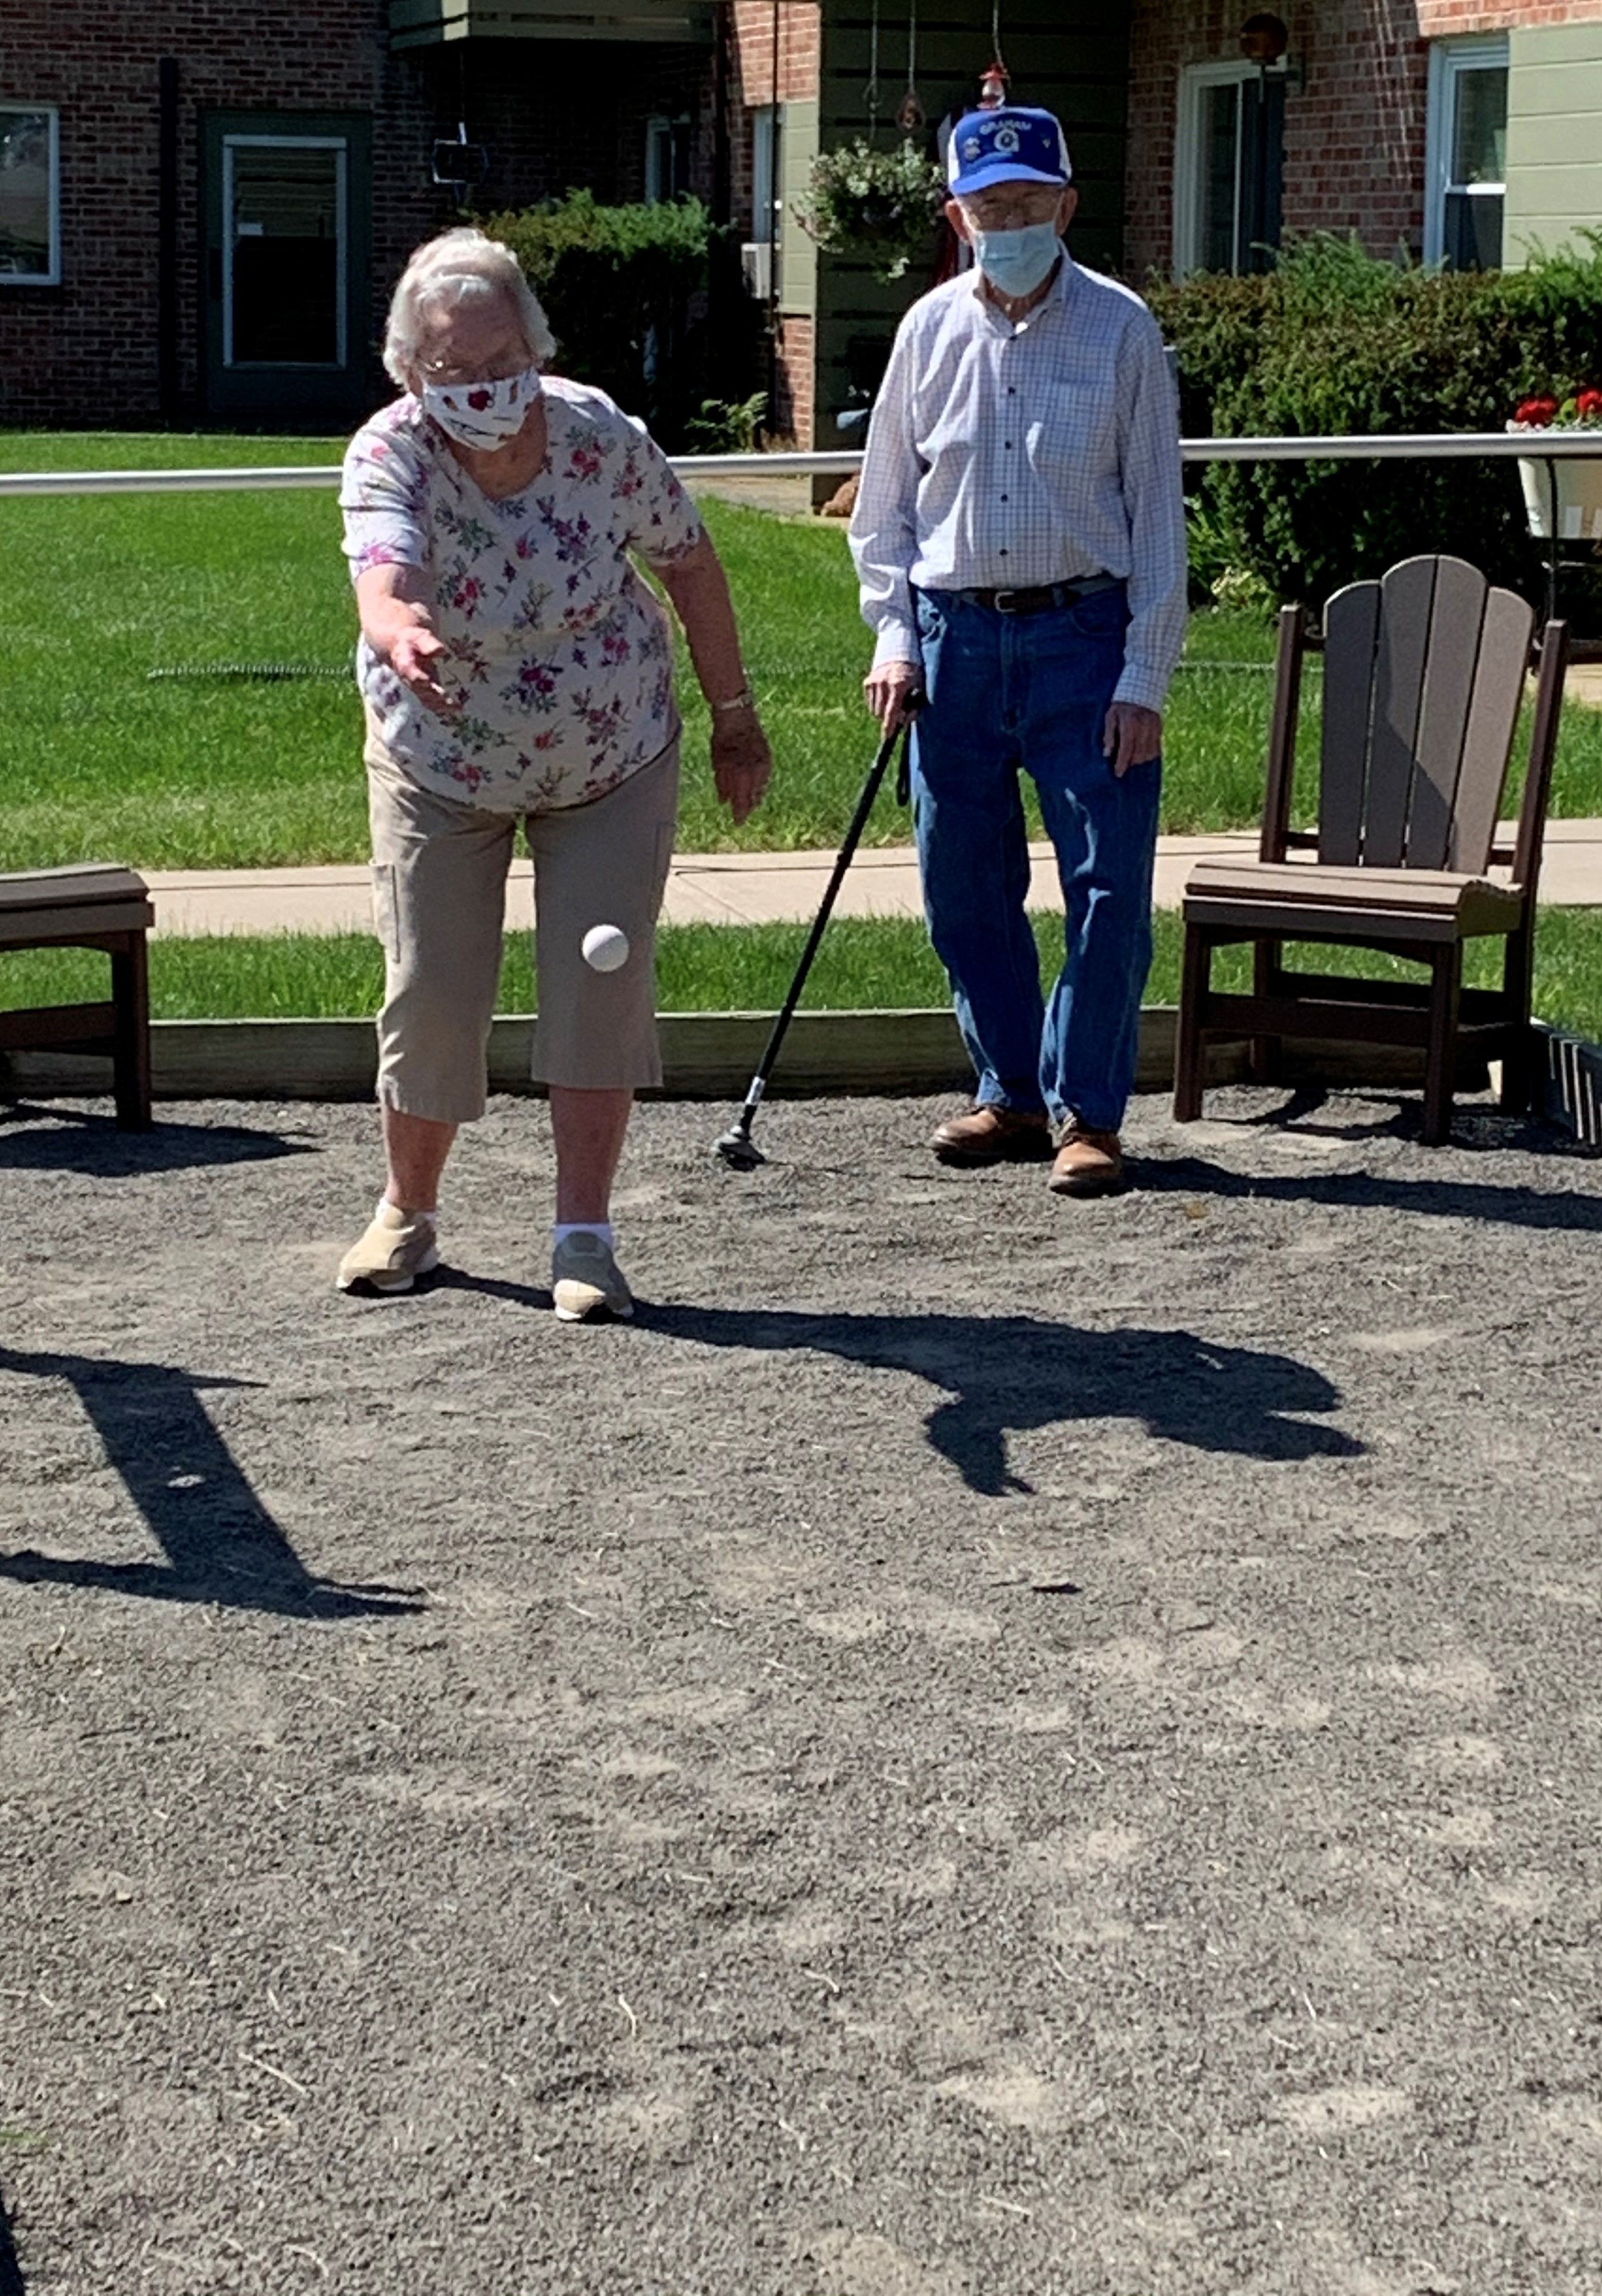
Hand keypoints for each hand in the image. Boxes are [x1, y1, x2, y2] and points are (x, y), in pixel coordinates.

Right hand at [388, 624, 460, 717]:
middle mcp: (408, 678)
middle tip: (447, 699)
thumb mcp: (418, 636)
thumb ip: (427, 643)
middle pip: (418, 689)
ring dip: (440, 705)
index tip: (427, 682)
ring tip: (456, 708)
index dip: (417, 677)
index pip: (408, 671)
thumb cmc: (412, 639)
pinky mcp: (424, 691)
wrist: (402, 646)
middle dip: (432, 695)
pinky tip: (457, 709)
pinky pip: (432, 702)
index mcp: (403, 661)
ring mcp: (415, 686)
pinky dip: (443, 707)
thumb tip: (440, 651)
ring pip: (426, 699)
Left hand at [711, 708, 771, 825]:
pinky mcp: (767, 756)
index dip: (740, 813)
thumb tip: (723, 801)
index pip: (743, 801)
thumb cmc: (723, 737)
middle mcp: (756, 772)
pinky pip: (764, 777)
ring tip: (750, 803)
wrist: (737, 715)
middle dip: (748, 807)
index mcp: (742, 775)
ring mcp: (763, 764)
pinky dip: (759, 784)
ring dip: (754, 797)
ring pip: (761, 788)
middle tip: (743, 815)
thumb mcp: (717, 762)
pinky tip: (755, 786)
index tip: (737, 823)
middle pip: (754, 797)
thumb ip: (722, 783)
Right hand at [864, 658, 921, 730]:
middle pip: (881, 713)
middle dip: (889, 717)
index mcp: (898, 685)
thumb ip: (914, 707)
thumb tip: (903, 724)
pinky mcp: (867, 681)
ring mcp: (874, 682)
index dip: (889, 726)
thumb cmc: (913, 673)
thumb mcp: (919, 687)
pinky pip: (869, 702)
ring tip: (892, 702)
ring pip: (874, 710)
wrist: (899, 651)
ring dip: (882, 711)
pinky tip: (885, 695)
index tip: (887, 737)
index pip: (892, 711)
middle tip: (898, 713)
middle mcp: (884, 683)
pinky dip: (876, 703)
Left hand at [1102, 702, 1161, 776]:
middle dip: (1130, 763)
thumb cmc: (1122, 706)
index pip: (1127, 748)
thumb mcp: (1110, 717)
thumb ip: (1109, 735)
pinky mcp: (1159, 730)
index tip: (1118, 773)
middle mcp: (1144, 727)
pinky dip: (1149, 755)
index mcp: (1130, 724)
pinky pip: (1157, 749)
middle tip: (1122, 764)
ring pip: (1149, 754)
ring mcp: (1154, 729)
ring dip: (1140, 760)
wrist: (1142, 690)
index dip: (1122, 763)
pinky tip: (1142, 755)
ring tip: (1132, 759)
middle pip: (1139, 754)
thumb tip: (1107, 754)